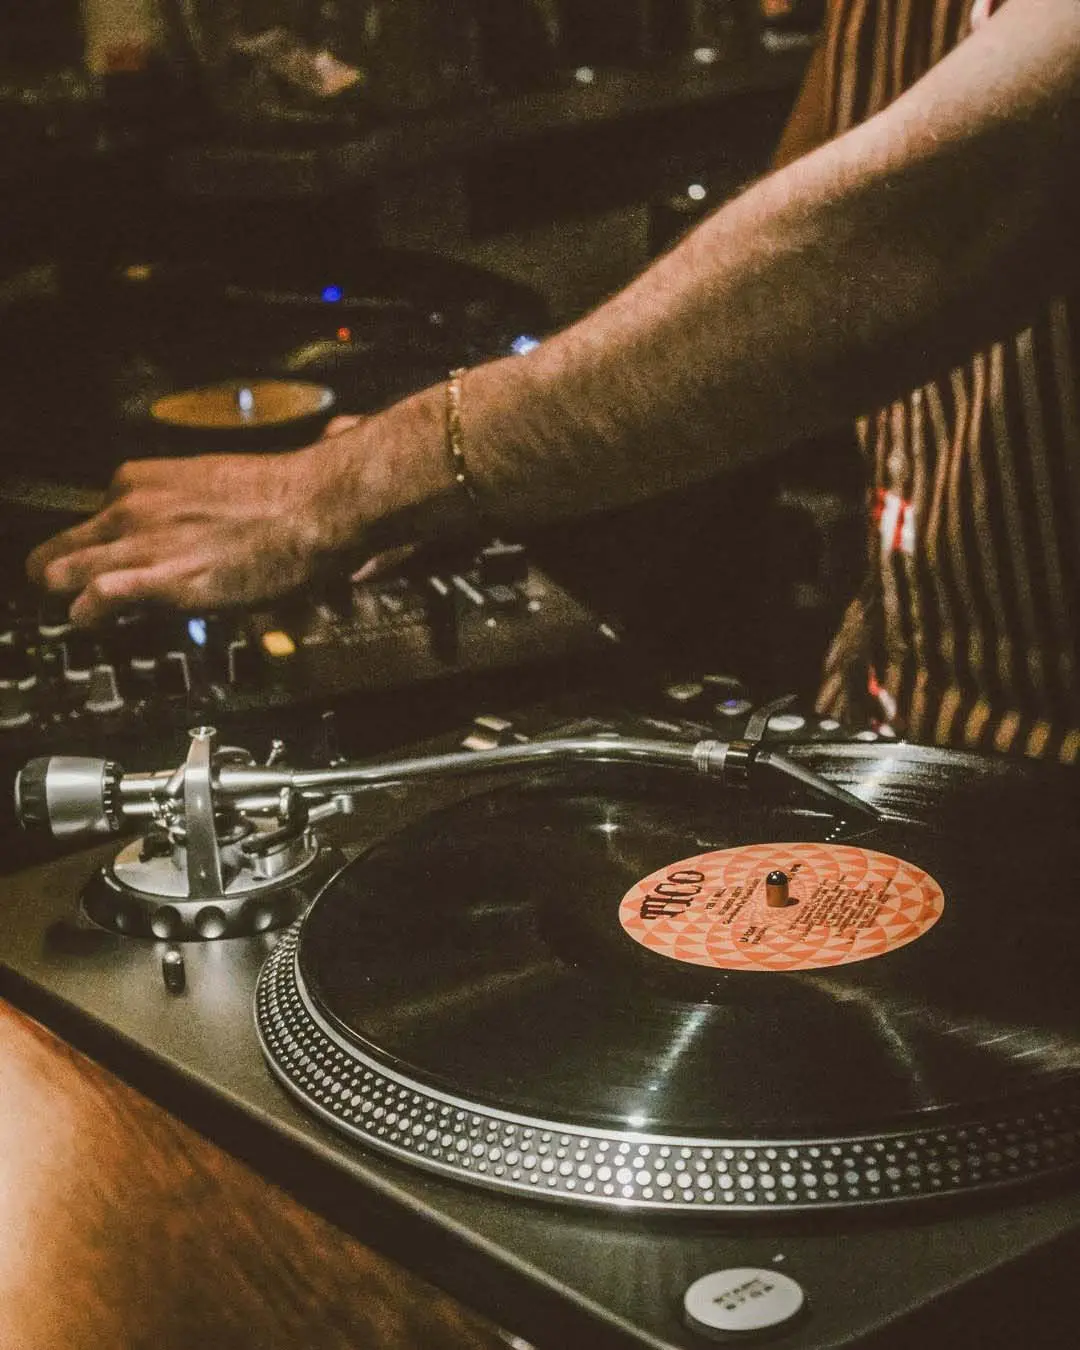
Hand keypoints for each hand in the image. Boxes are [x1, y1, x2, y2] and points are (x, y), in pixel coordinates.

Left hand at [26, 448, 337, 625]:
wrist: (312, 506)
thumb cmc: (280, 500)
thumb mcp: (213, 488)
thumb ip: (183, 510)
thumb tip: (182, 537)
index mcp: (143, 480)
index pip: (94, 518)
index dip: (99, 547)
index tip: (109, 563)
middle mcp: (131, 505)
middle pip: (63, 544)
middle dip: (61, 572)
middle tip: (70, 592)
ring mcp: (142, 541)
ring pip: (62, 572)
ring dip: (65, 596)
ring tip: (76, 614)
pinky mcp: (161, 578)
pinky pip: (95, 600)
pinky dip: (86, 616)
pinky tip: (92, 624)